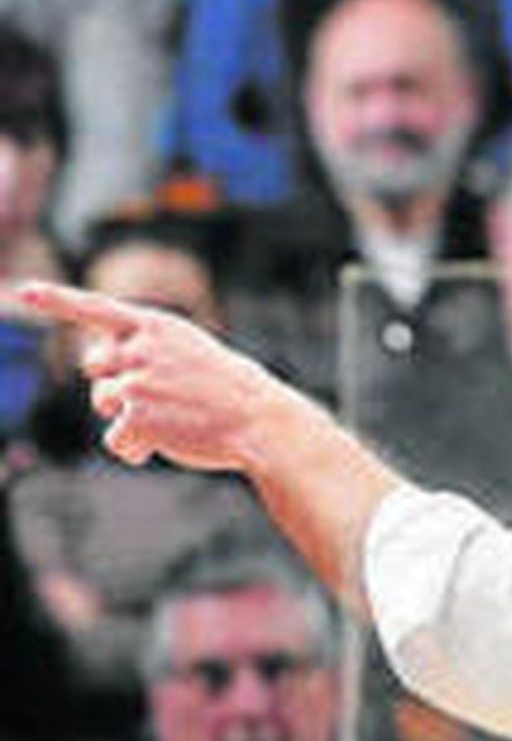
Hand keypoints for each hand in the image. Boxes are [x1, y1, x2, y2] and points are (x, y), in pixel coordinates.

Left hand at [15, 283, 278, 473]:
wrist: (259, 421)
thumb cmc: (228, 390)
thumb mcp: (190, 351)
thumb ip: (145, 351)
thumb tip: (102, 382)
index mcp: (156, 325)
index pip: (96, 308)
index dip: (56, 299)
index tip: (23, 291)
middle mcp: (140, 348)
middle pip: (94, 366)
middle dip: (113, 382)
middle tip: (152, 396)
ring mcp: (136, 382)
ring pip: (104, 403)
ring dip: (128, 417)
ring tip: (169, 422)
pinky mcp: (135, 418)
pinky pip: (114, 440)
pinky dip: (134, 449)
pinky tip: (164, 445)